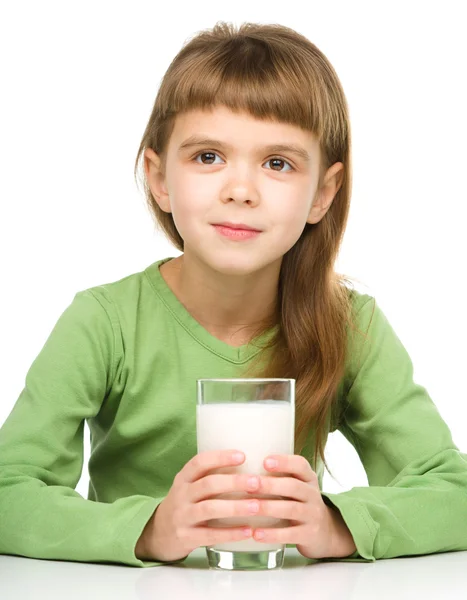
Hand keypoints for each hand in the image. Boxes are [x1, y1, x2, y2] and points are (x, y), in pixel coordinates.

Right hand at [135, 449, 265, 561]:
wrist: (158, 534)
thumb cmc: (185, 504)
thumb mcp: (189, 486)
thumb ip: (210, 476)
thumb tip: (250, 464)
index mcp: (183, 478)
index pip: (199, 462)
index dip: (220, 457)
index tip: (243, 455)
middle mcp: (181, 495)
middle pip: (208, 484)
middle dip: (234, 482)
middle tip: (257, 482)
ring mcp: (182, 517)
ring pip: (209, 508)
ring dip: (235, 507)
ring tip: (256, 506)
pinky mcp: (186, 537)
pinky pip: (210, 535)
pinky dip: (230, 533)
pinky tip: (248, 530)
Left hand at [247, 454, 356, 558]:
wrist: (326, 533)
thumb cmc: (301, 503)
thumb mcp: (297, 487)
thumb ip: (278, 476)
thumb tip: (241, 467)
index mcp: (308, 478)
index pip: (300, 465)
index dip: (284, 462)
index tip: (265, 461)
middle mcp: (312, 494)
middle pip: (293, 486)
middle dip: (271, 484)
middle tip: (250, 484)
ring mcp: (312, 515)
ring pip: (291, 509)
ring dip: (269, 507)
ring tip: (250, 507)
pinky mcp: (309, 535)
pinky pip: (290, 534)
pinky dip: (272, 534)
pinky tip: (256, 533)